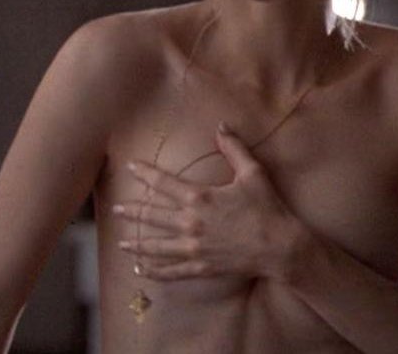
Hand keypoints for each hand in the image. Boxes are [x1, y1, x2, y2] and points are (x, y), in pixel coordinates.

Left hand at [114, 122, 309, 281]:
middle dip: (133, 211)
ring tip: (121, 241)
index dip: (145, 174)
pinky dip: (155, 271)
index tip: (130, 168)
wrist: (282, 248)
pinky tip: (141, 270)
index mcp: (200, 197)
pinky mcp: (201, 267)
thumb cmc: (268, 209)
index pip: (163, 183)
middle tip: (115, 208)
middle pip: (153, 216)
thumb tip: (221, 126)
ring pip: (157, 245)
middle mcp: (191, 223)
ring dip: (137, 242)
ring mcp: (194, 247)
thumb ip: (234, 149)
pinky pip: (172, 271)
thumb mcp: (253, 173)